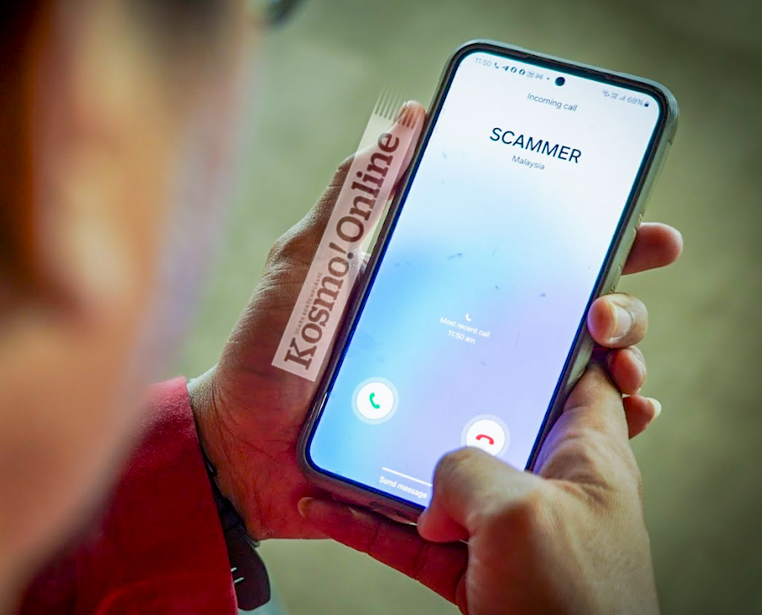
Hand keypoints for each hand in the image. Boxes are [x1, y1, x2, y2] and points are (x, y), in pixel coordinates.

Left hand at [190, 101, 681, 539]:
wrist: (239, 454)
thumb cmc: (264, 358)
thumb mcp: (303, 269)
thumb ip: (349, 205)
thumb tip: (407, 124)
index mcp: (434, 295)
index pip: (528, 261)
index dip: (591, 246)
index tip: (640, 233)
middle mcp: (459, 345)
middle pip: (562, 323)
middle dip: (618, 313)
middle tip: (615, 318)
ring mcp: (461, 402)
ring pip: (561, 387)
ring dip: (611, 378)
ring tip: (625, 377)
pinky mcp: (456, 458)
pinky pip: (529, 451)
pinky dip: (575, 443)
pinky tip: (607, 436)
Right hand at [300, 365, 660, 614]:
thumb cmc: (576, 608)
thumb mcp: (523, 514)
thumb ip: (468, 470)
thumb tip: (434, 486)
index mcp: (582, 456)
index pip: (576, 373)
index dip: (549, 336)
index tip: (504, 306)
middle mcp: (541, 486)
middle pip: (483, 421)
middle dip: (439, 398)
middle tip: (395, 364)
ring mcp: (500, 530)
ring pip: (433, 479)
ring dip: (384, 463)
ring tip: (339, 433)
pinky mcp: (466, 571)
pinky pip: (405, 534)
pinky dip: (364, 521)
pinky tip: (323, 505)